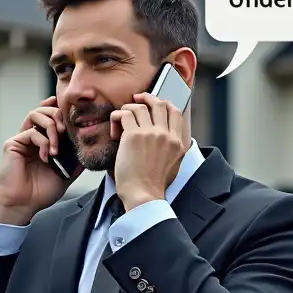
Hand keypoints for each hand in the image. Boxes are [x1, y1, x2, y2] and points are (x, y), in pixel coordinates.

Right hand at [0, 97, 81, 223]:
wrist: (23, 205)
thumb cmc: (40, 192)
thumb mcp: (65, 174)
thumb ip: (75, 160)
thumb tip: (90, 149)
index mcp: (44, 142)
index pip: (52, 117)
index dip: (60, 109)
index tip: (74, 113)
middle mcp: (32, 137)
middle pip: (44, 110)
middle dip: (58, 116)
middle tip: (66, 132)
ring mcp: (22, 139)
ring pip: (35, 114)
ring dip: (51, 126)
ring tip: (57, 146)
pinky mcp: (13, 144)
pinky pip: (31, 132)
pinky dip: (43, 142)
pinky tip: (47, 157)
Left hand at [110, 92, 188, 209]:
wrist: (144, 195)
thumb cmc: (154, 185)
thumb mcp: (174, 165)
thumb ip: (173, 148)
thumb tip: (169, 139)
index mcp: (177, 142)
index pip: (175, 112)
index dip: (164, 103)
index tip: (155, 103)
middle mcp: (166, 135)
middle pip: (159, 104)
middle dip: (147, 97)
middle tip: (137, 99)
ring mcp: (150, 134)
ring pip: (139, 107)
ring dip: (128, 109)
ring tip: (121, 120)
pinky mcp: (133, 136)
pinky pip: (123, 114)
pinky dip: (116, 118)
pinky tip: (115, 132)